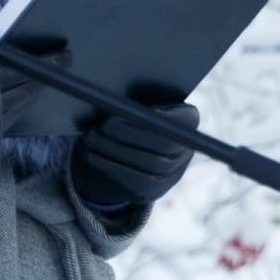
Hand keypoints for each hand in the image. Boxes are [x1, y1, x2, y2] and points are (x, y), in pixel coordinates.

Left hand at [70, 101, 199, 208]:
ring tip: (91, 137)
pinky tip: (92, 155)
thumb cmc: (131, 112)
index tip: (129, 108)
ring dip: (115, 150)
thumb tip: (110, 89)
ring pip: (149, 164)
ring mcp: (174, 172)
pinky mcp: (155, 189)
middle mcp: (187, 148)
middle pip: (164, 143)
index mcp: (188, 119)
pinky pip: (137, 181)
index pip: (181, 119)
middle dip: (130, 134)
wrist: (134, 145)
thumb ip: (133, 97)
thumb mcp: (136, 99)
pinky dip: (111, 167)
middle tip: (104, 125)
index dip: (158, 116)